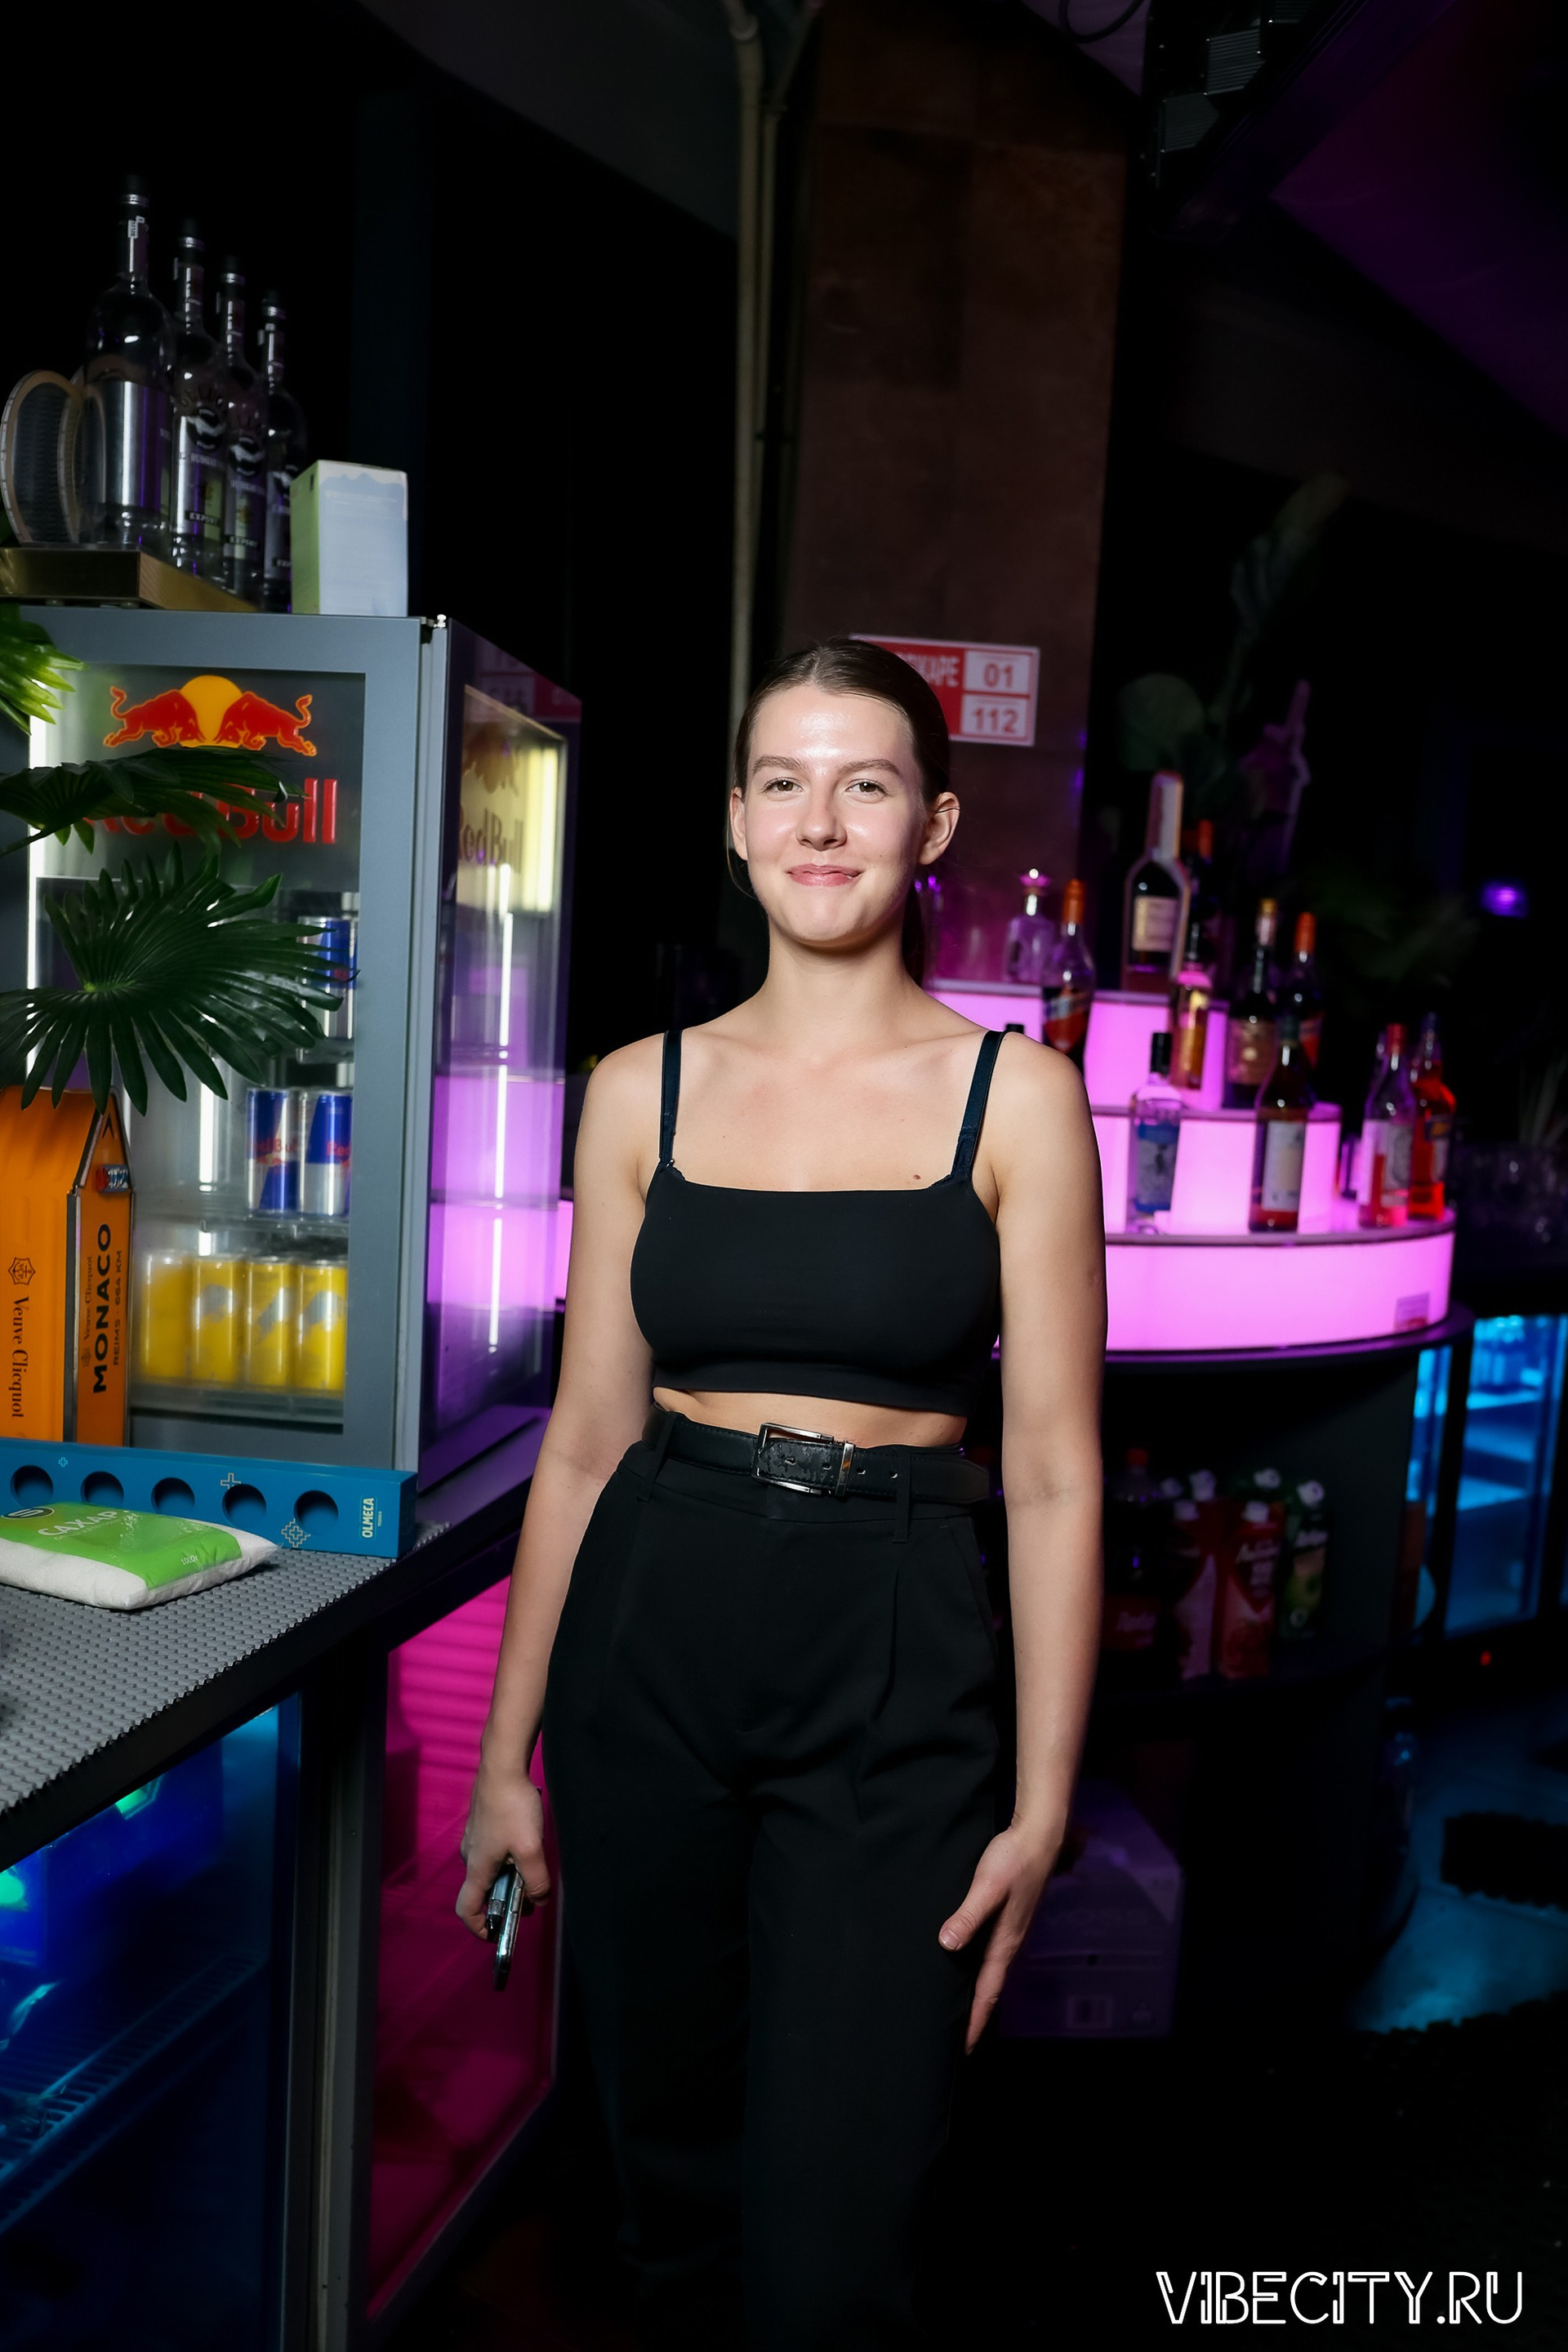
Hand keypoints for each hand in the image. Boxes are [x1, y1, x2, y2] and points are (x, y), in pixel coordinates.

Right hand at [455, 1762, 550, 1939]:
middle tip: (531, 1895)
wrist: (502, 1765)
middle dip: (505, 1899)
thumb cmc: (513, 1808)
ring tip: (533, 1863)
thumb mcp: (531, 1849)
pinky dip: (508, 1856)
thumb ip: (537, 1881)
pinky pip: (493, 1850)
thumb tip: (539, 1901)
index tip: (498, 1933)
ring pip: (489, 1868)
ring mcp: (474, 1837)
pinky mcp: (482, 1823)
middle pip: (482, 1890)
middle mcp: (470, 1855)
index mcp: (477, 1868)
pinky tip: (526, 1840)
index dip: (479, 1927)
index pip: (467, 1909)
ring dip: (509, 1875)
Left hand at [938, 1819, 1061, 2051]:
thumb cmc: (1013, 1859)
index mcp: (1005, 1942)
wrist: (1039, 1835)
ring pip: (993, 1972)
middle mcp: (1010, 1942)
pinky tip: (969, 1968)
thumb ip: (968, 1914)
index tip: (964, 2048)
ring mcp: (1012, 1931)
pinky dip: (982, 1972)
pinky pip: (993, 1956)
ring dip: (979, 1994)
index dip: (976, 2020)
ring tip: (962, 2012)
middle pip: (991, 1988)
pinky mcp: (1011, 1918)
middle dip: (976, 2015)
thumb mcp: (987, 1886)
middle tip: (957, 2040)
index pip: (988, 1991)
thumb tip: (947, 1945)